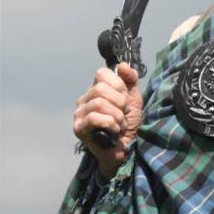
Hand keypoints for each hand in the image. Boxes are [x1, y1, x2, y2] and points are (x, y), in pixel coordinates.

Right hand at [73, 62, 142, 178]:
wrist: (126, 149)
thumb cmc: (128, 123)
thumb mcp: (134, 98)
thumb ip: (131, 79)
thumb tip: (122, 65)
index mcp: (96, 89)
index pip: (102, 73)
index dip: (118, 85)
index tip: (125, 99)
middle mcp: (85, 99)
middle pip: (101, 89)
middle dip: (119, 102)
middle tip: (124, 114)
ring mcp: (79, 113)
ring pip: (98, 103)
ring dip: (117, 116)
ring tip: (120, 125)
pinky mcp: (79, 128)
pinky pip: (94, 118)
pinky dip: (110, 123)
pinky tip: (114, 130)